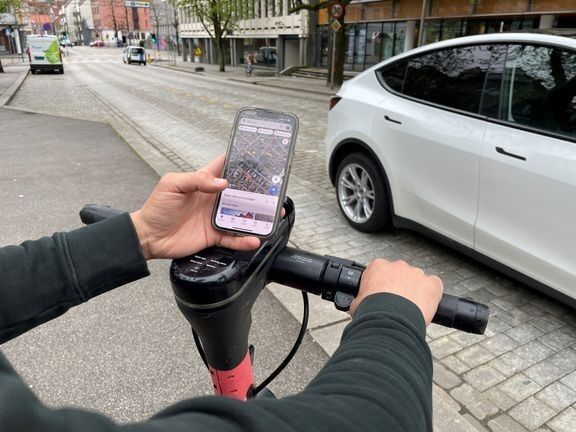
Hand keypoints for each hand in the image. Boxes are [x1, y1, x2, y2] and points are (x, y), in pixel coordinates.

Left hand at [130, 155, 260, 259]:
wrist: (149, 237)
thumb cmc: (157, 208)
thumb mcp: (172, 185)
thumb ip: (196, 179)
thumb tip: (221, 182)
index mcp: (204, 182)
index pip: (225, 167)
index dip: (240, 162)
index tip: (257, 159)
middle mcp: (213, 199)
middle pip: (240, 193)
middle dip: (257, 191)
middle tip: (273, 191)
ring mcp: (215, 218)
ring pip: (242, 216)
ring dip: (257, 217)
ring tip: (273, 216)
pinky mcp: (214, 236)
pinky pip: (233, 238)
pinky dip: (244, 240)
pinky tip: (254, 239)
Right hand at [349, 259, 443, 325]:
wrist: (389, 320)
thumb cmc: (371, 311)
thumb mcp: (357, 303)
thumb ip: (360, 299)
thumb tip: (358, 305)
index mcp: (377, 267)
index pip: (380, 271)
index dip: (381, 284)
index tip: (381, 295)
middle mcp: (397, 266)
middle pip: (400, 274)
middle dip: (399, 287)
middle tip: (396, 303)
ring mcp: (416, 273)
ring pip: (417, 280)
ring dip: (415, 291)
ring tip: (410, 309)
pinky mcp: (432, 283)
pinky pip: (434, 285)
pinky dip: (432, 295)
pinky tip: (425, 307)